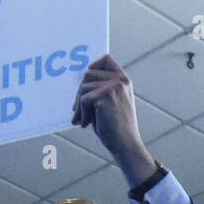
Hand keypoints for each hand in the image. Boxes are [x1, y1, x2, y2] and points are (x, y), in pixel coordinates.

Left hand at [71, 53, 154, 182]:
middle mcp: (120, 80)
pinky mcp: (106, 96)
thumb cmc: (115, 127)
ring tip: (83, 120)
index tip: (84, 82)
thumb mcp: (110, 103)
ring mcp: (114, 87)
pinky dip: (82, 114)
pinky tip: (86, 125)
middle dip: (80, 93)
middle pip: (88, 74)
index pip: (105, 59)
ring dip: (79, 106)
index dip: (92, 66)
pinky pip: (83, 100)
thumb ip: (99, 89)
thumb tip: (78, 83)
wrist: (125, 145)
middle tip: (77, 110)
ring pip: (83, 88)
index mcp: (123, 80)